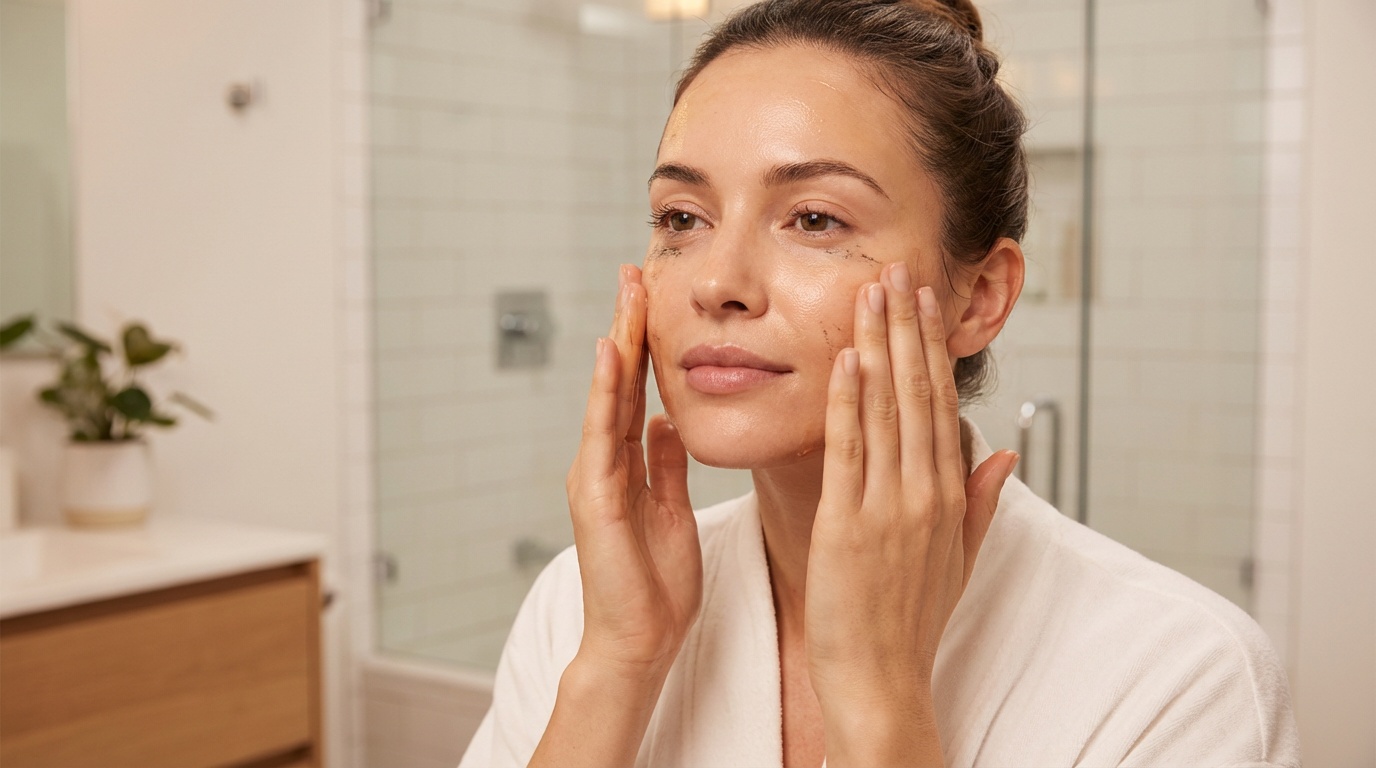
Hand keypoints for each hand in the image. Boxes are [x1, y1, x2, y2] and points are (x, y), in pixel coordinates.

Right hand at [564, 264, 702, 681]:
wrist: (639, 640)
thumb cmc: (658, 584)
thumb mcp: (672, 508)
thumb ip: (665, 463)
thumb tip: (666, 420)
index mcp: (627, 463)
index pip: (637, 389)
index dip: (646, 342)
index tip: (655, 296)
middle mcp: (605, 462)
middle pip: (618, 381)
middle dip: (628, 325)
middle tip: (635, 271)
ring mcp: (596, 476)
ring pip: (606, 396)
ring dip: (617, 343)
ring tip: (626, 293)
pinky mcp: (596, 496)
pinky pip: (603, 434)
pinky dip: (606, 392)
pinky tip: (613, 353)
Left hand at [804, 262, 1018, 764]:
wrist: (881, 680)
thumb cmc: (911, 622)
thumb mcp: (959, 559)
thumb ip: (981, 502)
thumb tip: (1006, 453)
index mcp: (948, 496)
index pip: (941, 405)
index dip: (933, 349)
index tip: (925, 302)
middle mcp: (924, 493)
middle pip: (918, 394)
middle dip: (907, 329)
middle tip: (898, 271)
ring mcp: (888, 508)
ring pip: (886, 411)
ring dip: (879, 347)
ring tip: (871, 294)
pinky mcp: (848, 525)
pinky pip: (851, 452)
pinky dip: (849, 404)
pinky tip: (846, 360)